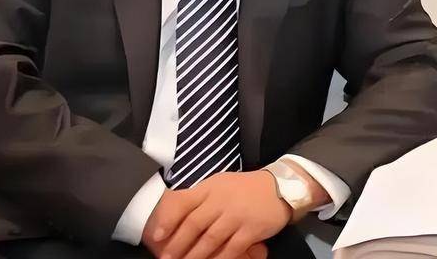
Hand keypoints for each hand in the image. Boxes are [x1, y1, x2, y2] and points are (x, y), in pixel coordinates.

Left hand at [149, 171, 289, 258]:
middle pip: (194, 224)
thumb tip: (178, 213)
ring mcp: (236, 215)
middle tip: (166, 258)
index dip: (169, 218)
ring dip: (195, 256)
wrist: (279, 187)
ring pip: (210, 239)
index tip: (157, 234)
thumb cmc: (244, 188)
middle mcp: (221, 200)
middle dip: (178, 244)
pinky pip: (231, 249)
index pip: (185, 201)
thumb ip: (201, 198)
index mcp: (211, 187)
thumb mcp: (220, 184)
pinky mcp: (250, 230)